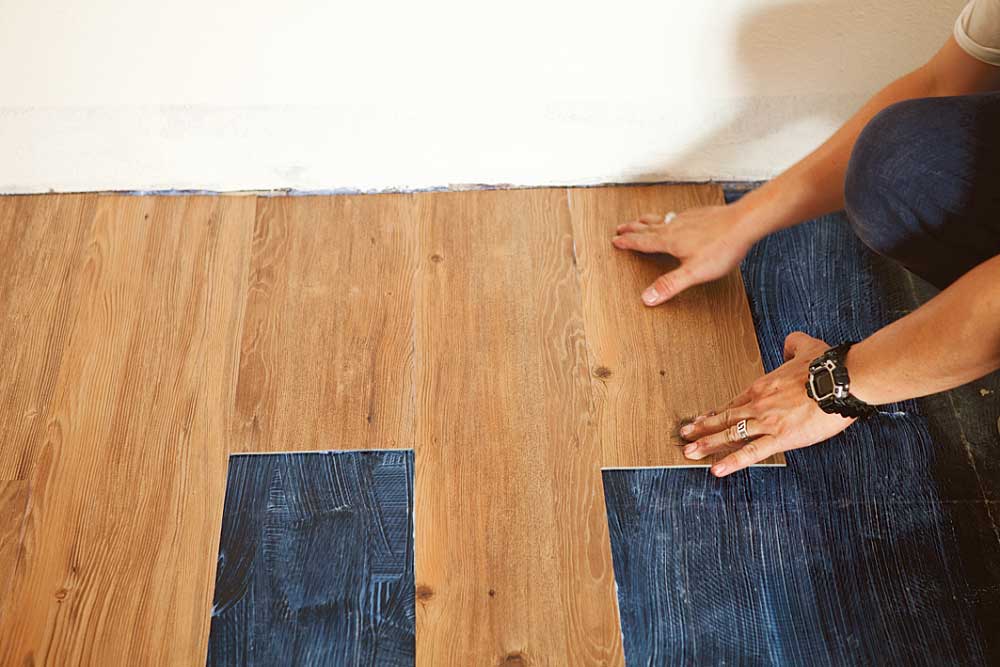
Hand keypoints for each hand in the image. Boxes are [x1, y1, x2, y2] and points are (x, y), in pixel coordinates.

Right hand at [612, 205, 755, 305]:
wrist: (744, 222)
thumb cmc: (722, 247)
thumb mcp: (693, 273)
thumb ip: (670, 285)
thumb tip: (647, 298)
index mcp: (669, 240)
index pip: (642, 242)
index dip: (628, 242)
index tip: (616, 241)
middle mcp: (675, 226)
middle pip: (648, 227)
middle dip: (632, 228)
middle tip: (620, 227)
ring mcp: (687, 219)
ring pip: (661, 219)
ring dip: (647, 220)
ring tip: (640, 220)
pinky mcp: (699, 215)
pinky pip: (677, 215)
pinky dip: (668, 217)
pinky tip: (675, 218)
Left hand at [679, 332, 856, 476]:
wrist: (842, 380)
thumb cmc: (828, 366)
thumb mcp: (806, 346)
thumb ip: (793, 343)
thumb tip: (790, 342)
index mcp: (763, 386)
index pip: (733, 403)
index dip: (716, 413)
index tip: (703, 419)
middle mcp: (759, 404)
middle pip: (724, 418)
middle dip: (701, 428)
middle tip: (684, 434)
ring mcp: (767, 422)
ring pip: (730, 435)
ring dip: (707, 445)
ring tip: (689, 453)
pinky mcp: (781, 438)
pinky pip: (752, 452)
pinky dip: (732, 462)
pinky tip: (716, 469)